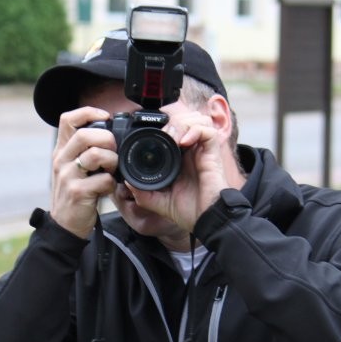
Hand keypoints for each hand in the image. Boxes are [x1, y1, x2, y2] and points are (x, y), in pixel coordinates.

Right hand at [50, 106, 119, 237]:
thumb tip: (110, 134)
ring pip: (95, 155)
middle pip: (85, 134)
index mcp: (61, 151)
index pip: (67, 119)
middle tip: (114, 151)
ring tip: (113, 170)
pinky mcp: (77, 192)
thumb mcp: (74, 168)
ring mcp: (68, 176)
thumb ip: (85, 151)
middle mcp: (61, 160)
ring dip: (112, 161)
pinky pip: (103, 180)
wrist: (64, 225)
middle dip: (107, 139)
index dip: (88, 112)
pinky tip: (108, 189)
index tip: (105, 117)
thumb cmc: (75, 193)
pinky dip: (112, 184)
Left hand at [128, 110, 230, 233]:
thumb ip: (143, 192)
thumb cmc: (189, 212)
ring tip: (173, 138)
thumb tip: (127, 181)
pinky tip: (184, 142)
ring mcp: (203, 151)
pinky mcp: (213, 154)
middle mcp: (192, 151)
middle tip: (162, 136)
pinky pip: (208, 131)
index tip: (149, 138)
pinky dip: (195, 130)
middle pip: (185, 119)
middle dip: (172, 122)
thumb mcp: (158, 201)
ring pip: (197, 119)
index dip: (162, 127)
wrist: (206, 222)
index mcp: (180, 158)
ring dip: (182, 123)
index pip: (173, 130)